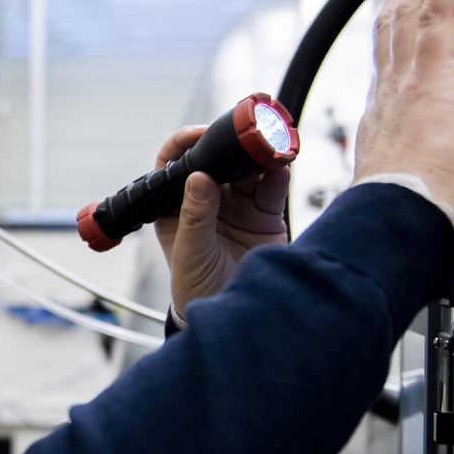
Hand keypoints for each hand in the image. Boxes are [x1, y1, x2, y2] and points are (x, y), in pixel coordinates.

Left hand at [153, 125, 289, 318]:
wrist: (233, 317)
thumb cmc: (197, 288)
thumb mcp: (190, 254)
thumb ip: (195, 217)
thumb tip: (198, 178)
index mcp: (176, 205)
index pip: (174, 163)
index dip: (183, 144)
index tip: (198, 136)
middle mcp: (207, 198)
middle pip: (215, 159)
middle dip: (226, 145)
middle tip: (237, 138)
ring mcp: (238, 203)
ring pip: (246, 168)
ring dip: (255, 156)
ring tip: (263, 149)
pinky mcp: (265, 213)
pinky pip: (272, 186)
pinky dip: (277, 173)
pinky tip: (278, 167)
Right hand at [354, 0, 453, 221]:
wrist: (399, 215)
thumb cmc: (402, 213)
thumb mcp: (394, 189)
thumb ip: (400, 179)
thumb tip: (411, 194)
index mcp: (379, 121)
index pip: (384, 65)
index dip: (389, 34)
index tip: (396, 13)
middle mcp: (387, 94)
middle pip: (391, 30)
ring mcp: (408, 78)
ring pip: (409, 12)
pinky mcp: (434, 70)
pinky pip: (437, 9)